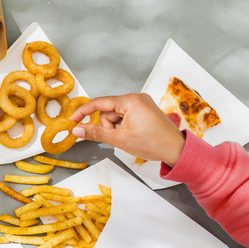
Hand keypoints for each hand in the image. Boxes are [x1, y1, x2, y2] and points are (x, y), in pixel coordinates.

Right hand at [69, 93, 185, 166]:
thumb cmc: (153, 143)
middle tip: (119, 138)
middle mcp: (136, 98)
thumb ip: (95, 133)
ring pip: (115, 115)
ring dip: (116, 128)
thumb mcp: (119, 139)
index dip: (84, 112)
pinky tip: (132, 134)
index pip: (100, 103)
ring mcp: (141, 103)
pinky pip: (125, 116)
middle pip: (108, 111)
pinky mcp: (144, 110)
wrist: (175, 149)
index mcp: (130, 101)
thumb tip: (77, 129)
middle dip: (109, 126)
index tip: (73, 119)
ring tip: (128, 137)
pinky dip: (123, 126)